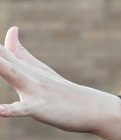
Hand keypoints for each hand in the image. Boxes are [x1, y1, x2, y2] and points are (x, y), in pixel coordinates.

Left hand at [0, 26, 120, 139]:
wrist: (92, 108)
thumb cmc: (64, 92)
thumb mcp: (40, 70)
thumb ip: (21, 52)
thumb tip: (11, 29)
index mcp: (21, 65)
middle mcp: (25, 73)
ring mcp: (33, 89)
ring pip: (8, 74)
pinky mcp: (41, 107)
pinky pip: (23, 109)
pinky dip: (9, 110)